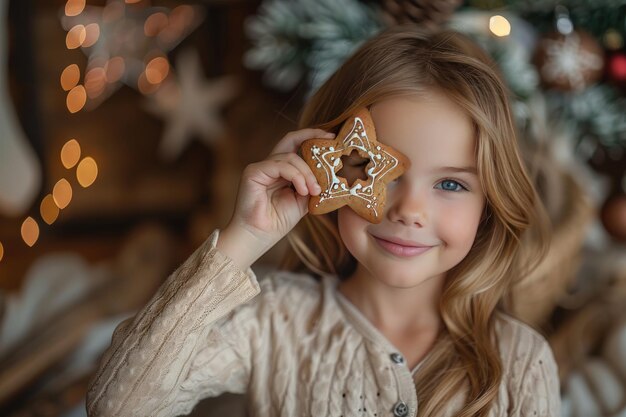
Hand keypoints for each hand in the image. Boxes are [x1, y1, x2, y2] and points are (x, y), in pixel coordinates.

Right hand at [217, 128, 334, 268]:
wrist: (258, 236)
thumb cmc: (277, 222)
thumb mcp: (303, 201)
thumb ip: (312, 185)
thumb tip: (331, 174)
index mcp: (281, 171)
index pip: (297, 146)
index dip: (313, 138)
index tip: (332, 139)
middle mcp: (270, 165)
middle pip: (291, 139)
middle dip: (312, 135)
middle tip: (331, 141)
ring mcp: (261, 167)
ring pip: (290, 157)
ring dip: (307, 173)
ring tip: (314, 190)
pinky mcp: (254, 171)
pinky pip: (281, 166)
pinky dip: (296, 176)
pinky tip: (302, 190)